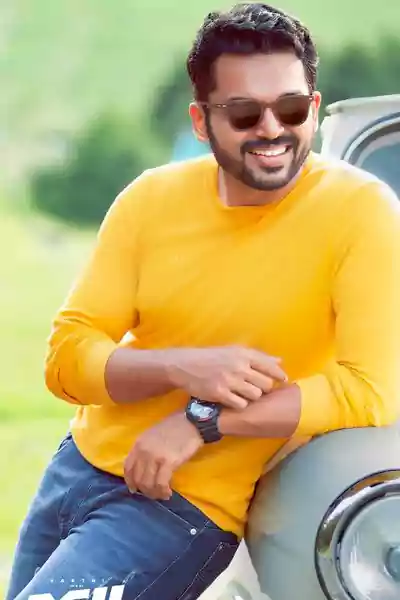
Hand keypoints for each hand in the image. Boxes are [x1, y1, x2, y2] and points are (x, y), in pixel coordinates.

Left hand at [124, 413, 202, 499]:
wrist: (191, 422)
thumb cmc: (174, 427)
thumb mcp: (152, 435)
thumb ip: (145, 450)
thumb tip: (143, 469)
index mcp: (139, 444)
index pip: (128, 468)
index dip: (130, 481)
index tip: (135, 489)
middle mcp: (143, 451)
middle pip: (138, 479)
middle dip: (145, 490)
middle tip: (154, 494)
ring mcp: (155, 457)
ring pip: (148, 484)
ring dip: (154, 493)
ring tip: (162, 494)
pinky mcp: (169, 462)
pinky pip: (161, 483)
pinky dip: (163, 491)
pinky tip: (168, 492)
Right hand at [167, 345, 287, 408]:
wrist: (185, 365)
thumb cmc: (212, 358)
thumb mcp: (234, 351)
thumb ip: (257, 357)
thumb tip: (279, 361)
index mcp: (243, 354)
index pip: (270, 366)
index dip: (279, 376)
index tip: (283, 382)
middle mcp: (238, 366)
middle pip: (266, 384)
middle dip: (264, 389)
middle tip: (256, 389)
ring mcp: (229, 380)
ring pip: (256, 395)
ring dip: (252, 397)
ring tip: (243, 394)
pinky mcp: (220, 393)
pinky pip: (241, 404)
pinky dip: (240, 404)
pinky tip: (233, 400)